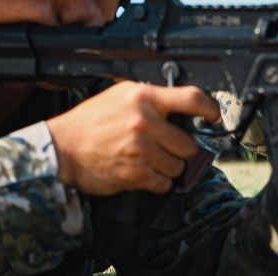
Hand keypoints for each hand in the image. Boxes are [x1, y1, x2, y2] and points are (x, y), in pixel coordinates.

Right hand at [45, 81, 219, 194]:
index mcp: (144, 97)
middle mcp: (145, 122)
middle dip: (181, 147)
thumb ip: (150, 97)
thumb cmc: (90, 121)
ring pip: (179, 166)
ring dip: (170, 166)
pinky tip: (145, 172)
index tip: (214, 116)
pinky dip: (158, 181)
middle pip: (189, 142)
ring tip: (152, 159)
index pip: (192, 99)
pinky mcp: (136, 174)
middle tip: (168, 145)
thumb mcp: (119, 94)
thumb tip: (179, 105)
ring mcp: (142, 150)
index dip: (210, 109)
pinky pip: (164, 183)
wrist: (63, 148)